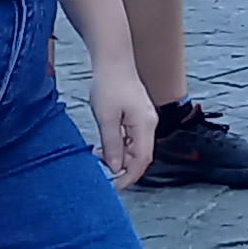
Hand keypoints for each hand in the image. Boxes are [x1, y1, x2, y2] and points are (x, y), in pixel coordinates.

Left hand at [87, 58, 158, 186]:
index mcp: (144, 126)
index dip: (129, 177)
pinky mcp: (137, 115)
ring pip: (135, 147)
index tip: (114, 187)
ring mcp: (144, 119)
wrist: (114, 60)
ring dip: (119, 157)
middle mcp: (149, 124)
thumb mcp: (106, 118)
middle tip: (101, 173)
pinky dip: (119, 146)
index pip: (142, 160)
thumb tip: (115, 167)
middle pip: (140, 155)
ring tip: (98, 158)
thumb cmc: (109, 86)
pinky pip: (131, 137)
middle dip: (123, 168)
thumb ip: (112, 145)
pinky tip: (104, 145)